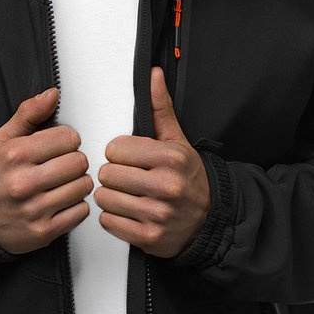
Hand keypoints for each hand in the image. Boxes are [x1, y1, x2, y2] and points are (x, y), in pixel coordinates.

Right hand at [0, 87, 92, 254]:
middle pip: (79, 162)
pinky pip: (81, 211)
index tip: (57, 147)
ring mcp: (34, 209)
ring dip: (76, 183)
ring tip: (60, 183)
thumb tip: (52, 94)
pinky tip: (59, 201)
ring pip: (83, 186)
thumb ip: (29, 113)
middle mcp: (24, 182)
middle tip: (60, 166)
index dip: (66, 141)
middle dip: (73, 161)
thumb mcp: (3, 139)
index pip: (68, 138)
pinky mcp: (44, 231)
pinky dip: (75, 206)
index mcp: (15, 155)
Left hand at [94, 67, 210, 256]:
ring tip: (128, 195)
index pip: (115, 149)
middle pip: (107, 174)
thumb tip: (153, 75)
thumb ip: (160, 108)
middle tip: (128, 178)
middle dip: (113, 175)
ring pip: (104, 198)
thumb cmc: (188, 179)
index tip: (129, 159)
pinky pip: (108, 222)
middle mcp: (166, 186)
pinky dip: (114, 218)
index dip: (118, 153)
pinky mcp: (149, 237)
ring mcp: (158, 214)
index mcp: (170, 158)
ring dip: (111, 197)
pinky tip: (129, 212)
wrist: (209, 220)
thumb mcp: (177, 141)